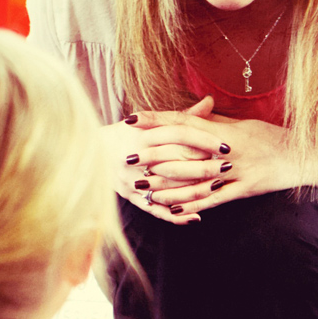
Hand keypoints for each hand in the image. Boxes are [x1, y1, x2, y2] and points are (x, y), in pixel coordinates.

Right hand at [104, 98, 225, 224]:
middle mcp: (135, 157)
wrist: (89, 152)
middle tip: (228, 167)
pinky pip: (155, 210)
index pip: (180, 137)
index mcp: (142, 135)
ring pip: (169, 188)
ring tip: (218, 188)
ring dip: (196, 190)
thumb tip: (210, 101)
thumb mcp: (150, 121)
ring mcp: (131, 180)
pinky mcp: (130, 197)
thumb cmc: (126, 134)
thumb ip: (182, 115)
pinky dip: (176, 216)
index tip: (226, 145)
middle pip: (176, 163)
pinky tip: (195, 218)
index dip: (205, 141)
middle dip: (205, 166)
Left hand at [126, 107, 305, 215]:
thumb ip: (218, 121)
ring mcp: (237, 171)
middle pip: (183, 150)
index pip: (184, 121)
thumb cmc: (274, 137)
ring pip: (194, 178)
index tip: (133, 119)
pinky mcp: (244, 190)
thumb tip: (196, 111)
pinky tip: (171, 210)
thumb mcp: (246, 124)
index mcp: (226, 130)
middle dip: (153, 153)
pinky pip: (213, 199)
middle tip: (126, 157)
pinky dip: (192, 205)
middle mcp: (228, 150)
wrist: (306, 157)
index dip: (157, 120)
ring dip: (165, 184)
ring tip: (141, 187)